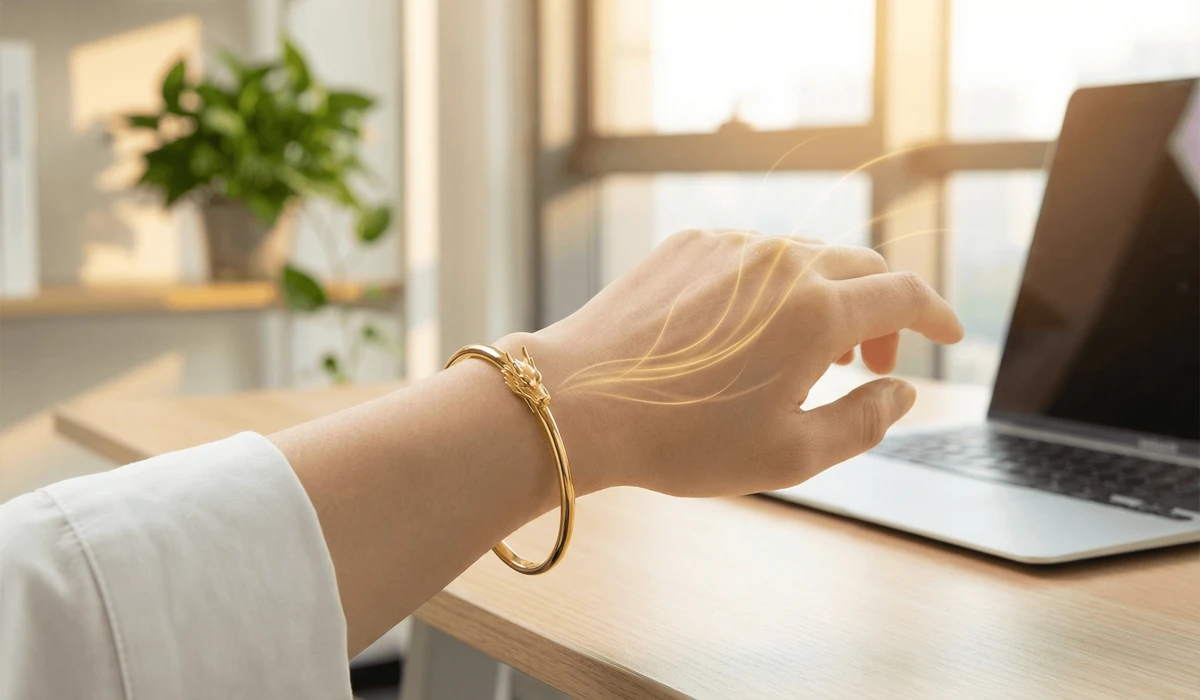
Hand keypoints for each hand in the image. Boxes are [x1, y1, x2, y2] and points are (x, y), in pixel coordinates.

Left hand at [503, 230, 962, 497]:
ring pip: (805, 260)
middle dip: (883, 313)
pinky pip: (751, 257)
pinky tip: (746, 335)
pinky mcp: (687, 245)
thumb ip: (866, 420)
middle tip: (871, 364)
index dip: (937, 314)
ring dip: (825, 300)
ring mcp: (730, 245)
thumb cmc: (681, 439)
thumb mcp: (791, 454)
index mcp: (817, 312)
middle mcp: (780, 262)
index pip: (905, 294)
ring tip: (807, 356)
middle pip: (861, 269)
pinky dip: (771, 289)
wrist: (579, 403)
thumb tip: (905, 391)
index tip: (950, 334)